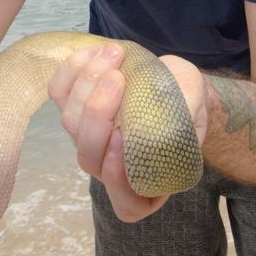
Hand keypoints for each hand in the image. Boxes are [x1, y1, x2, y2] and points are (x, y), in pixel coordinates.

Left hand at [48, 42, 208, 221]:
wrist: (175, 80)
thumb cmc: (189, 100)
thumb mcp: (196, 108)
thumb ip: (183, 120)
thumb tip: (161, 127)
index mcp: (147, 181)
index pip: (127, 204)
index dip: (118, 179)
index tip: (122, 139)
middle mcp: (111, 167)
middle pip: (89, 157)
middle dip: (98, 115)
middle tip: (118, 78)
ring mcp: (88, 139)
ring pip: (71, 123)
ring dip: (88, 84)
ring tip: (114, 54)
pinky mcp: (74, 109)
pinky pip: (59, 95)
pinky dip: (72, 71)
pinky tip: (95, 52)